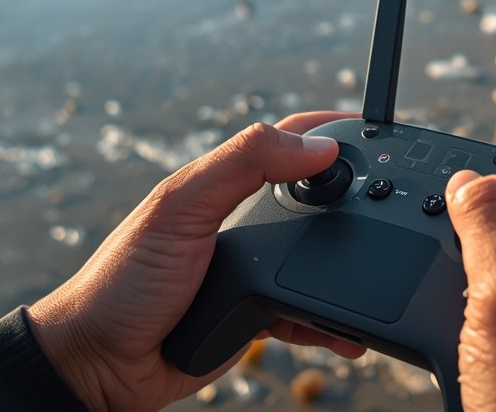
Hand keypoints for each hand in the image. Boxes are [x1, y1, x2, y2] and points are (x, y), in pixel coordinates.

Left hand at [27, 111, 366, 411]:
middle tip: (396, 194)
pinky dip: (334, 319)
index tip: (377, 130)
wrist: (100, 365)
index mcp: (226, 182)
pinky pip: (309, 311)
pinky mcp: (258, 311)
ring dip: (352, 258)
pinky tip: (351, 329)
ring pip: (321, 255)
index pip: (290, 139)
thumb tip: (317, 147)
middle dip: (357, 192)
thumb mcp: (180, 207)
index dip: (333, 130)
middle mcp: (244, 218)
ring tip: (385, 260)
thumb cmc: (123, 282)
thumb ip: (243, 165)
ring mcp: (253, 267)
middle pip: (316, 193)